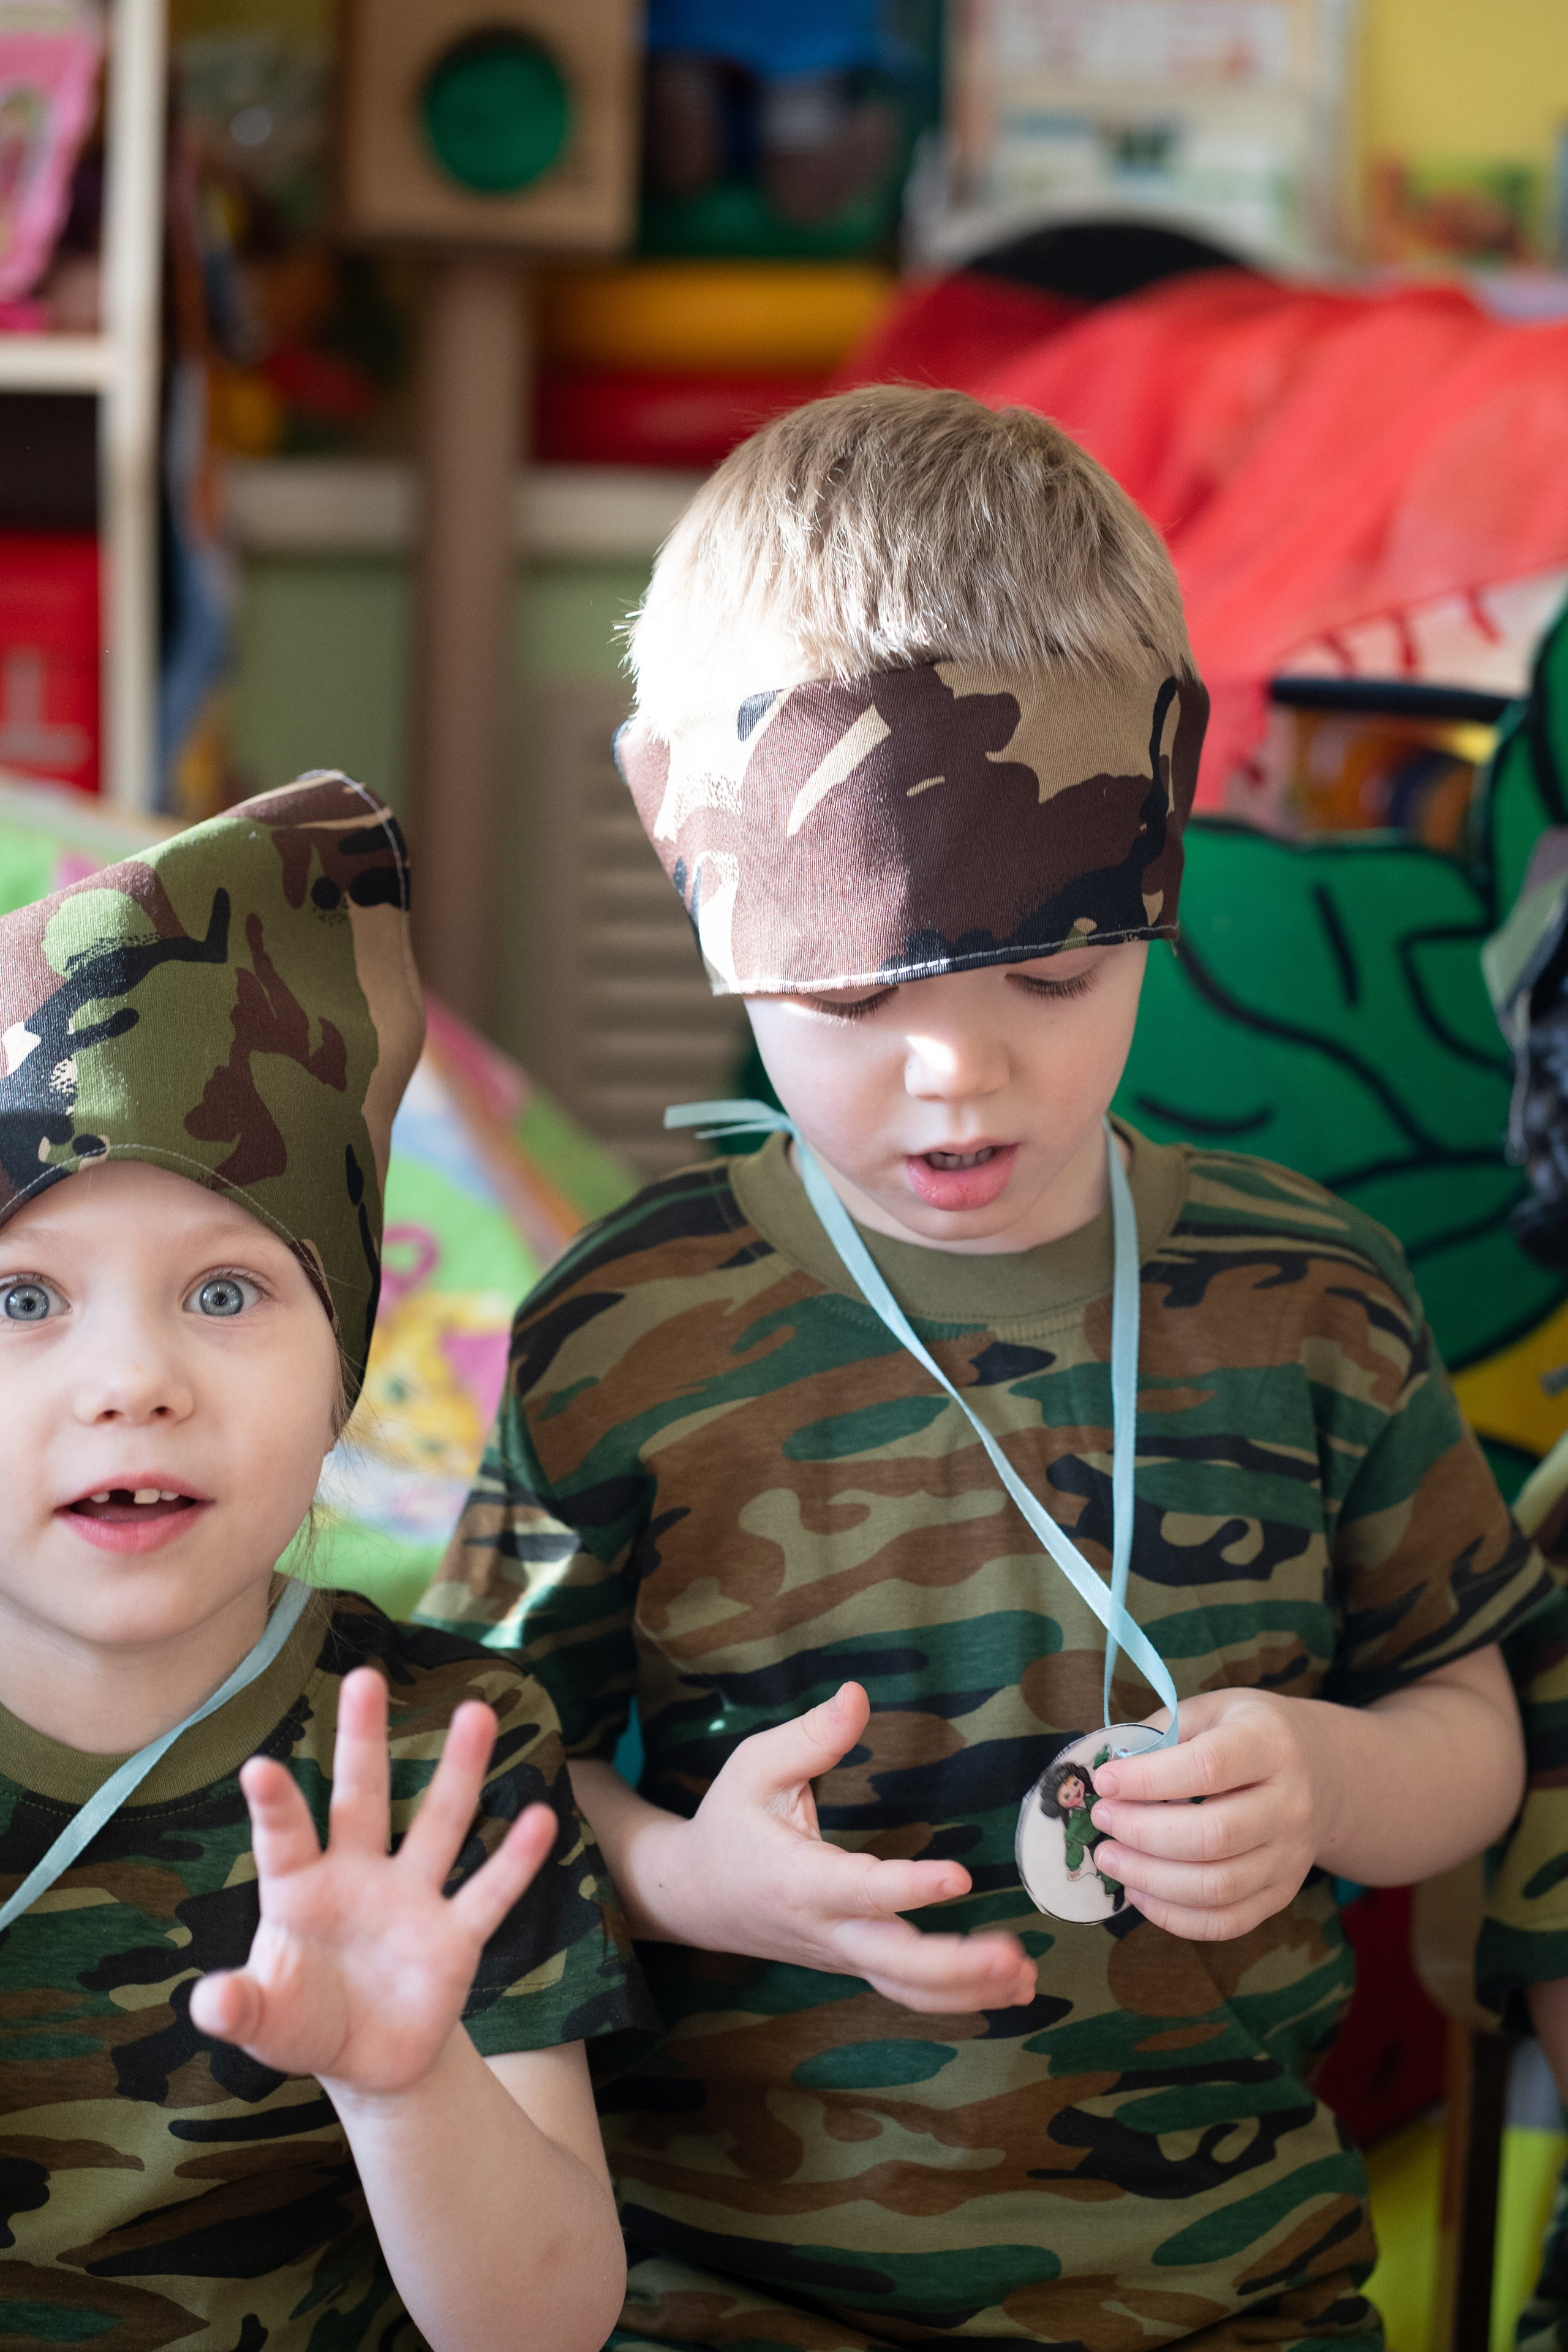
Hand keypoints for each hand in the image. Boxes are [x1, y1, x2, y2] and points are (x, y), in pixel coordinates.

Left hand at [188, 1666, 558, 2094]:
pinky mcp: (456, 1937)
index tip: (257, 1768)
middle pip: (361, 1799)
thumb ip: (237, 2009)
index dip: (274, 1807)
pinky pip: (488, 1894)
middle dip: (362, 1741)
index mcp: (301, 1891)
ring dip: (459, 1770)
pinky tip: (540, 1818)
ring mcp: (412, 1901)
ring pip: (437, 1823)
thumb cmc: (302, 2022)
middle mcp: (358, 1878)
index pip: (286, 1840)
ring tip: (475, 1712)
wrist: (368, 2059)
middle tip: (365, 1676)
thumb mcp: (263, 2023)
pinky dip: (514, 1860)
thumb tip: (210, 2004)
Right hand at [655, 1682, 1035, 2013]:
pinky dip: (956, 1996)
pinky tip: (1007, 1987)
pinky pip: (904, 1991)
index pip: (861, 1889)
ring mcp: (840, 1954)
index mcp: (797, 1879)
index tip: (959, 1877)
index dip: (910, 1887)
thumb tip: (858, 1694)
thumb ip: (810, 1736)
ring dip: (967, 1990)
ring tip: (1026, 1977)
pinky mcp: (853, 1962)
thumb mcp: (753, 1766)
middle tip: (1013, 1955)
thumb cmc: (728, 1822)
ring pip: (905, 1990)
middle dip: (956, 1966)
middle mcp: (823, 1927)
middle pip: (893, 1965)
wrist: (691, 1896)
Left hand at [1085, 1688, 1324, 1940]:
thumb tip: (1107, 1769)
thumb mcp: (1213, 1709)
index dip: (1148, 1779)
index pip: (1208, 1767)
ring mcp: (1290, 1857)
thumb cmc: (1251, 1734)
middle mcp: (1290, 1805)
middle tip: (1101, 1822)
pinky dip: (1174, 1916)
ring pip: (1217, 1887)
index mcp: (1270, 1745)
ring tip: (1110, 1858)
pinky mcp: (1281, 1894)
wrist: (1325, 1772)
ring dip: (1150, 1879)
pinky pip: (1226, 1922)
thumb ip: (1162, 1732)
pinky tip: (1139, 1892)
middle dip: (1142, 1833)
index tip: (1105, 1782)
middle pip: (1213, 1836)